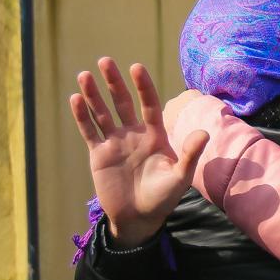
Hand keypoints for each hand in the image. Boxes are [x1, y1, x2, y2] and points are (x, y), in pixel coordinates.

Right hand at [70, 57, 208, 247]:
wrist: (140, 218)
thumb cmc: (164, 197)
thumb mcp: (180, 176)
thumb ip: (190, 154)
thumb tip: (204, 132)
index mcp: (155, 135)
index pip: (148, 105)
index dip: (143, 87)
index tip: (136, 67)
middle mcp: (134, 134)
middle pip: (122, 103)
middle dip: (114, 83)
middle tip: (105, 61)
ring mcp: (115, 143)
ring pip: (103, 113)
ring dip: (93, 95)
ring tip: (85, 75)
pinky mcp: (99, 154)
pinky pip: (89, 132)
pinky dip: (82, 116)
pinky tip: (75, 99)